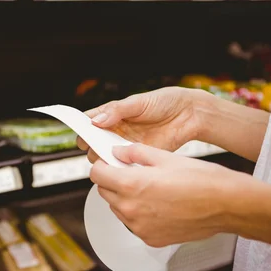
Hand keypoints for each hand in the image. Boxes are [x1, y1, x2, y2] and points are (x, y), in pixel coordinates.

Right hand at [77, 87, 211, 162]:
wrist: (188, 115)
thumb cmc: (163, 102)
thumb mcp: (137, 102)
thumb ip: (116, 111)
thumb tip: (95, 121)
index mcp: (110, 115)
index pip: (88, 123)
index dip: (81, 128)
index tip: (81, 132)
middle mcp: (114, 131)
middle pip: (91, 143)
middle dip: (90, 146)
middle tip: (96, 146)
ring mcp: (124, 145)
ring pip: (103, 157)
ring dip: (103, 158)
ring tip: (109, 156)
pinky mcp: (136, 157)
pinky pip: (122, 166)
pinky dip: (118, 167)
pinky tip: (122, 164)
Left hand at [90, 143, 235, 246]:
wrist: (228, 205)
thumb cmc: (202, 180)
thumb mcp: (165, 157)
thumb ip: (135, 153)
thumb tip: (117, 152)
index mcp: (131, 185)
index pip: (97, 175)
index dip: (101, 166)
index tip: (108, 163)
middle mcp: (131, 209)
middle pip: (104, 192)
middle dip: (112, 181)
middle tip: (129, 173)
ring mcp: (140, 227)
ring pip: (118, 209)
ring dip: (124, 198)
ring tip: (148, 189)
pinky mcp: (150, 238)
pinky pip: (134, 224)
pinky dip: (139, 214)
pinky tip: (158, 205)